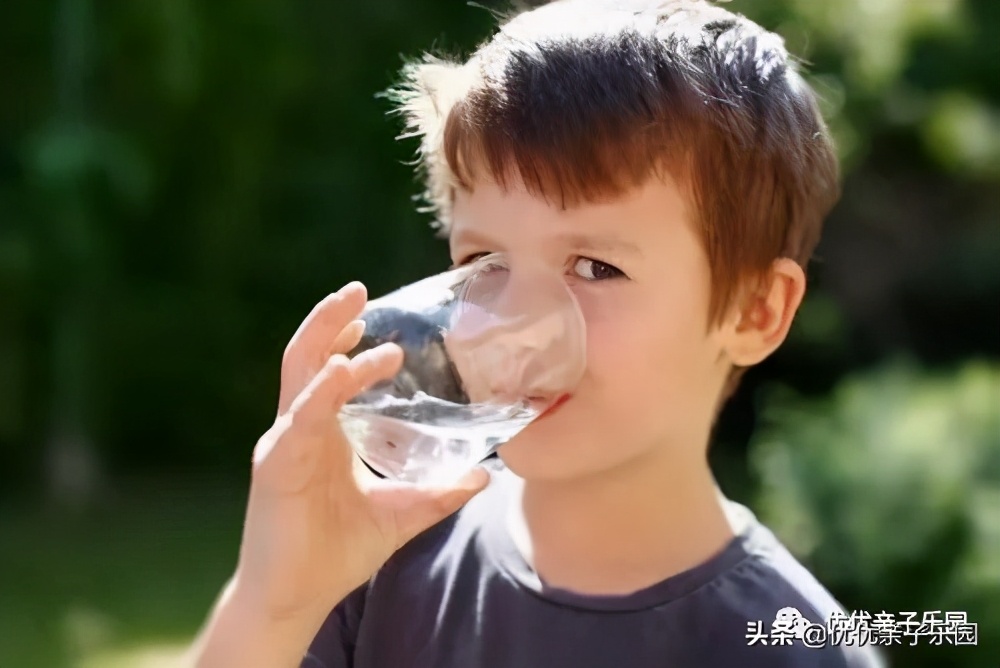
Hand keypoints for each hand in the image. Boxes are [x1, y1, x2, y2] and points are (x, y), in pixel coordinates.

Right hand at [234, 282, 489, 620]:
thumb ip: (438, 492)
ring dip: (324, 343)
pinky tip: (339, 373)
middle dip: (328, 321)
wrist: (297, 598)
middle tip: (356, 289)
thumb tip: (485, 474)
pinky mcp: (276, 470)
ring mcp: (285, 446)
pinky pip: (298, 423)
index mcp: (323, 433)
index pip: (328, 370)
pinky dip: (318, 395)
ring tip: (353, 316)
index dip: (346, 338)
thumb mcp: (401, 514)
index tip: (374, 310)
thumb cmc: (336, 551)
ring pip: (300, 379)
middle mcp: (300, 430)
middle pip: (307, 359)